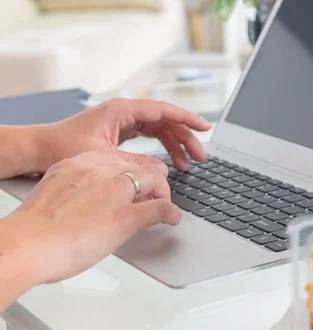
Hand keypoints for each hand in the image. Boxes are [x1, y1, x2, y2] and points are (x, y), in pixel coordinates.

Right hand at [2, 150, 180, 284]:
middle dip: (150, 179)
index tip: (131, 181)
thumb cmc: (33, 228)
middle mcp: (99, 172)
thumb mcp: (54, 193)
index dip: (129, 171)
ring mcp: (115, 192)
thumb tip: (86, 203)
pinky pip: (160, 209)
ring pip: (153, 181)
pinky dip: (171, 213)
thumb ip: (74, 191)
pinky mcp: (126, 216)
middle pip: (138, 167)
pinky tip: (172, 219)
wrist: (27, 244)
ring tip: (165, 203)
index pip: (116, 159)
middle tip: (154, 192)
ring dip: (163, 193)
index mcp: (79, 163)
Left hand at [35, 98, 210, 172]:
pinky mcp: (121, 133)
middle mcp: (124, 113)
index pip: (163, 111)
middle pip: (166, 122)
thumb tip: (163, 169)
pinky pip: (149, 138)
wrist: (40, 149)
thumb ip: (136, 163)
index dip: (187, 119)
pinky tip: (170, 163)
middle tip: (200, 156)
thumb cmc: (63, 147)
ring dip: (175, 146)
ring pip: (160, 130)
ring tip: (188, 165)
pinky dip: (162, 149)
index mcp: (122, 110)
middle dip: (185, 138)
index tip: (205, 127)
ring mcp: (123, 122)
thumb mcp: (104, 158)